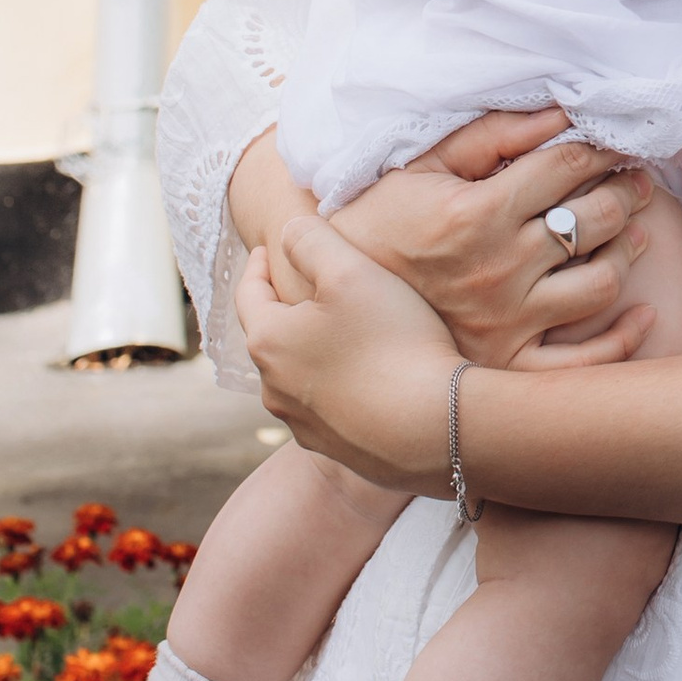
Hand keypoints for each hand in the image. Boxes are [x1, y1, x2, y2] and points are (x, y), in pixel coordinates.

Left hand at [238, 211, 466, 489]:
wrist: (433, 429)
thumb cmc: (391, 341)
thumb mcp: (350, 270)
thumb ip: (311, 240)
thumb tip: (287, 230)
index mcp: (268, 342)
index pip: (248, 294)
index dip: (259, 265)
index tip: (272, 248)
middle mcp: (274, 389)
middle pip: (272, 336)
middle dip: (286, 308)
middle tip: (308, 287)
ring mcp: (303, 425)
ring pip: (297, 375)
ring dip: (310, 350)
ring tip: (340, 331)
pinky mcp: (336, 449)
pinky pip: (328, 407)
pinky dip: (338, 385)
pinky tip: (368, 377)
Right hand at [326, 114, 658, 365]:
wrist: (329, 301)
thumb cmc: (380, 222)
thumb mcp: (424, 166)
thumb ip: (493, 134)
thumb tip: (563, 113)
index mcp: (477, 214)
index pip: (566, 168)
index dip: (601, 149)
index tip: (614, 143)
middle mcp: (498, 270)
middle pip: (594, 221)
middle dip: (624, 191)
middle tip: (633, 180)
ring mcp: (506, 322)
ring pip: (601, 283)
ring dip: (627, 250)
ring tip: (631, 231)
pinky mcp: (508, 364)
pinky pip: (583, 364)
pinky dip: (624, 338)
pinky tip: (641, 311)